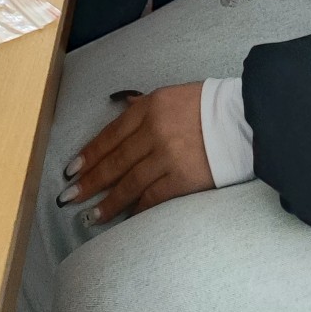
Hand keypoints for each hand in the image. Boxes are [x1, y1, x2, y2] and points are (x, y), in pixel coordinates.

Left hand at [60, 85, 212, 223]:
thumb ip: (143, 105)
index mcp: (148, 108)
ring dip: (107, 202)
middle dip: (90, 181)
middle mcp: (154, 131)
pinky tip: (124, 218)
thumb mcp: (169, 94)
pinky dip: (136, 209)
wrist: (241, 120)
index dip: (89, 154)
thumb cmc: (204, 106)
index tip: (71, 170)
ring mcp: (168, 156)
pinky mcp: (183, 179)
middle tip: (69, 197)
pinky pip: (153, 197)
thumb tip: (122, 108)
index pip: (110, 135)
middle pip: (114, 161)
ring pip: (129, 183)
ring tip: (90, 215)